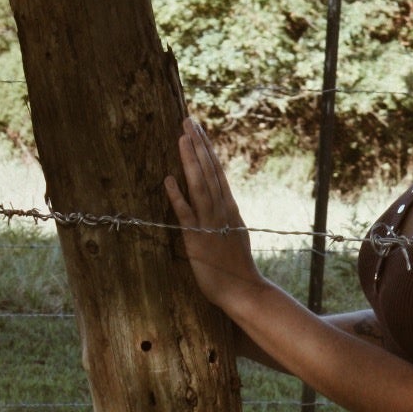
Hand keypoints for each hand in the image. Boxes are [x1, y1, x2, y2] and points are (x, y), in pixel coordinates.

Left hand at [164, 117, 260, 314]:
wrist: (243, 291)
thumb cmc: (235, 266)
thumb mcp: (234, 233)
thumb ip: (225, 215)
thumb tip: (220, 200)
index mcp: (229, 208)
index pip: (217, 171)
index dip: (207, 149)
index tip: (198, 128)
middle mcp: (221, 210)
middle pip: (209, 171)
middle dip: (199, 145)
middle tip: (189, 120)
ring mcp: (210, 223)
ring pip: (200, 185)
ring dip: (191, 161)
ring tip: (182, 137)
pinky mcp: (197, 239)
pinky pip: (186, 214)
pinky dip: (178, 196)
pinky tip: (169, 179)